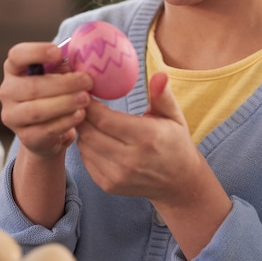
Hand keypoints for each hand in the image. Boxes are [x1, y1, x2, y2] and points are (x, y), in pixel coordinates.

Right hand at [0, 42, 93, 157]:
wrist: (49, 132)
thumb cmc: (55, 94)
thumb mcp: (59, 75)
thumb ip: (65, 66)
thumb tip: (83, 57)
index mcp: (14, 69)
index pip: (17, 55)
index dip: (36, 52)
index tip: (58, 52)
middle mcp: (8, 91)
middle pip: (32, 86)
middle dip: (63, 84)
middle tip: (87, 81)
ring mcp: (13, 116)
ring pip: (37, 110)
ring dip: (65, 103)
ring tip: (86, 98)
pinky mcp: (25, 137)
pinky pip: (45, 129)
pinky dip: (65, 121)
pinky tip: (80, 114)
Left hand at [76, 72, 200, 201]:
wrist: (179, 182)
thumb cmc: (175, 142)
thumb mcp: (173, 115)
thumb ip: (162, 95)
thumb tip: (159, 75)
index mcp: (147, 138)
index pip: (105, 119)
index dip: (90, 105)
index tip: (87, 92)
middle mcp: (130, 160)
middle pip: (89, 133)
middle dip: (82, 115)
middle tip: (82, 102)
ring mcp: (118, 176)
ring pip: (84, 146)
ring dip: (83, 130)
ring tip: (88, 117)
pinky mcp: (109, 185)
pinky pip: (86, 160)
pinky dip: (86, 145)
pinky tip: (95, 136)